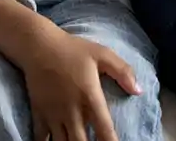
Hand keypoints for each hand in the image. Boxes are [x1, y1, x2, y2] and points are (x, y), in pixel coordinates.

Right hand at [16, 29, 141, 140]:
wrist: (37, 44)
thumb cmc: (71, 49)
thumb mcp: (102, 53)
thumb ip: (123, 71)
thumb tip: (138, 91)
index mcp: (90, 98)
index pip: (105, 131)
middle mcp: (72, 111)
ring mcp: (53, 114)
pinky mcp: (39, 113)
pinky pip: (41, 137)